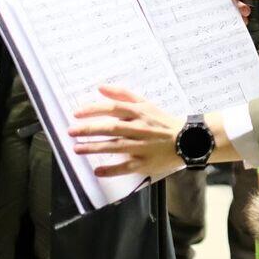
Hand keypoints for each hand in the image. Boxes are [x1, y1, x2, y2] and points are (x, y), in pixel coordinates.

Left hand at [69, 85, 184, 177]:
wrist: (186, 140)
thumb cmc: (162, 121)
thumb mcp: (145, 103)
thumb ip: (123, 94)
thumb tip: (100, 87)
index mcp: (140, 112)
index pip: (113, 107)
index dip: (93, 109)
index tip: (76, 113)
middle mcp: (140, 128)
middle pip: (111, 127)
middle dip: (89, 129)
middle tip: (71, 131)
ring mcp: (142, 146)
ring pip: (115, 146)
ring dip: (94, 148)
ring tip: (77, 149)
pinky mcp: (145, 163)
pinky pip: (125, 167)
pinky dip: (111, 170)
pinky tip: (97, 171)